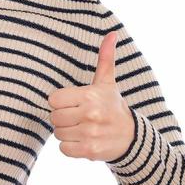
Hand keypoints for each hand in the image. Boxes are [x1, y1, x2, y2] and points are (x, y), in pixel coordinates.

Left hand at [46, 31, 136, 162]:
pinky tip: (83, 140)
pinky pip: (63, 149)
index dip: (60, 102)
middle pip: (54, 117)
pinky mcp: (89, 150)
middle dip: (63, 118)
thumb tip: (112, 34)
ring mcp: (90, 133)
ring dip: (67, 133)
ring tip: (82, 128)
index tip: (73, 103)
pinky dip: (70, 147)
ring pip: (58, 134)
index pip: (53, 100)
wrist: (132, 137)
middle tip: (78, 117)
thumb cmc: (113, 106)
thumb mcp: (108, 82)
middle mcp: (90, 114)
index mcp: (90, 95)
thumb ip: (105, 58)